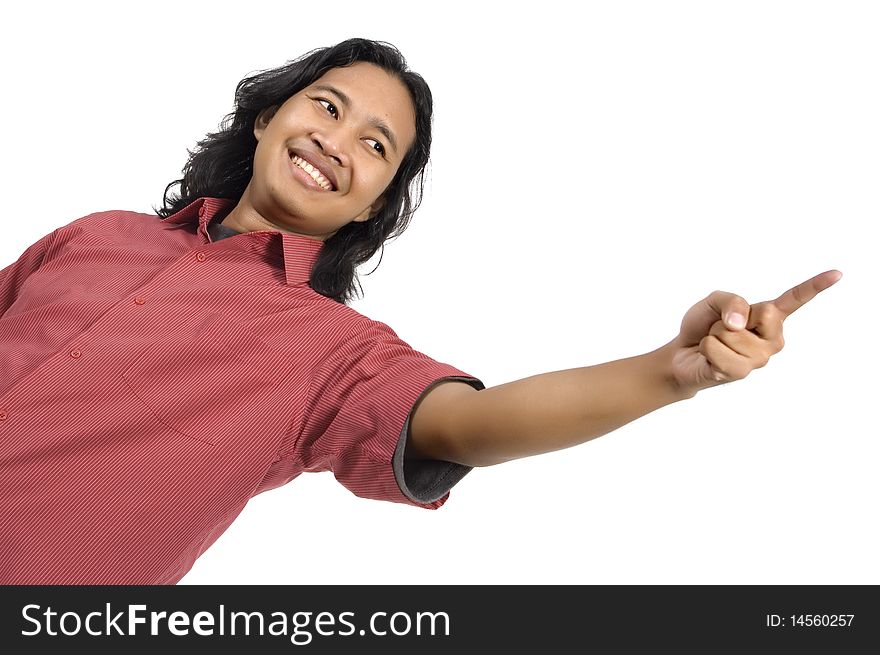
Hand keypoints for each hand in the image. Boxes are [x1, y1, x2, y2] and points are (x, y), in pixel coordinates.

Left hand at [667, 269, 842, 394]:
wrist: (682, 353)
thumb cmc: (703, 326)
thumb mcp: (713, 301)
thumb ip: (731, 301)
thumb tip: (740, 323)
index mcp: (770, 318)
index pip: (795, 300)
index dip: (815, 286)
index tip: (837, 273)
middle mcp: (771, 339)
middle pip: (764, 312)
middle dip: (731, 315)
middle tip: (722, 328)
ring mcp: (758, 358)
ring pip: (734, 333)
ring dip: (714, 335)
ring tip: (714, 342)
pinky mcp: (741, 372)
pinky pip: (718, 351)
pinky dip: (706, 348)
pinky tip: (709, 356)